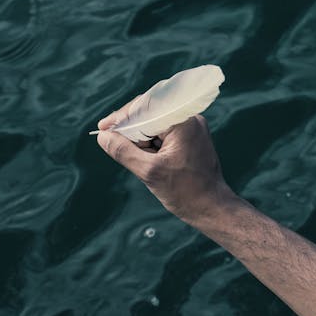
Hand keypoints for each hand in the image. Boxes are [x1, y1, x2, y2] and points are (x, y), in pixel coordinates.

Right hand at [96, 102, 235, 226]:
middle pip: (149, 114)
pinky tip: (148, 162)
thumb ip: (123, 151)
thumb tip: (103, 137)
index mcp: (183, 122)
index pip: (145, 107)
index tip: (103, 128)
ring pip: (155, 125)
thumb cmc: (186, 192)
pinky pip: (163, 134)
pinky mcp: (190, 139)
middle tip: (113, 144)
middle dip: (130, 131)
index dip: (121, 117)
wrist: (213, 209)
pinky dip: (151, 145)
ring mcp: (191, 128)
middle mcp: (189, 119)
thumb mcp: (149, 172)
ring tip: (141, 163)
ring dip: (141, 140)